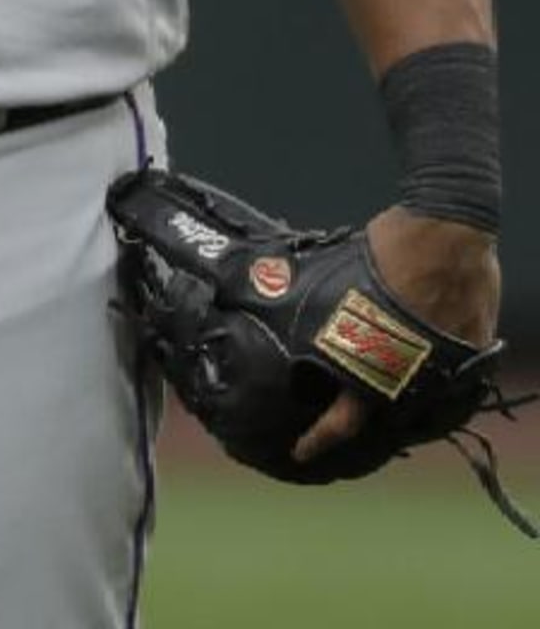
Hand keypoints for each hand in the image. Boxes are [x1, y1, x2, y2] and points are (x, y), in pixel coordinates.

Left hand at [289, 206, 501, 464]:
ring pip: (418, 408)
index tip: (300, 454)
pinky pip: (448, 385)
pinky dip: (429, 387)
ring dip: (396, 408)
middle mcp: (407, 382)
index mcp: (364, 368)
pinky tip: (414, 380)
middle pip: (382, 420)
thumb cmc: (375, 254)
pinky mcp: (470, 356)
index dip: (318, 441)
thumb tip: (217, 284)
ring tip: (376, 406)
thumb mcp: (310, 275)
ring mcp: (444, 372)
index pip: (339, 423)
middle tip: (339, 429)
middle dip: (359, 425)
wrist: (442, 232)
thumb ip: (270, 289)